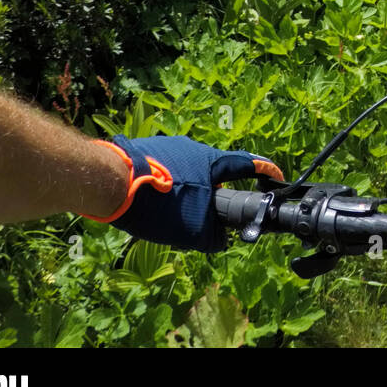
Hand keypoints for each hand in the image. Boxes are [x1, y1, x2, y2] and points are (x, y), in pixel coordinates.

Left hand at [84, 135, 284, 251]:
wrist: (109, 182)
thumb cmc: (157, 204)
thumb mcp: (191, 230)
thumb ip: (212, 236)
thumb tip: (219, 240)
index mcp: (212, 162)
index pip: (248, 165)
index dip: (266, 172)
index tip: (277, 177)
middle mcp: (194, 148)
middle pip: (214, 170)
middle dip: (215, 191)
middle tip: (209, 212)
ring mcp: (168, 146)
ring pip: (187, 171)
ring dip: (186, 190)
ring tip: (173, 214)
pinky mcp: (146, 150)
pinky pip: (164, 170)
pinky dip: (165, 187)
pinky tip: (152, 205)